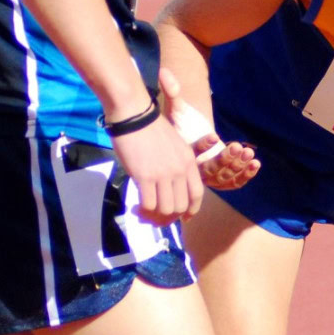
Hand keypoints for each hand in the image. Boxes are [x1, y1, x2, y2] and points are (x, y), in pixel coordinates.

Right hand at [110, 97, 203, 224]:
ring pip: (166, 209)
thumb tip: (169, 189)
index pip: (197, 194)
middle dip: (169, 216)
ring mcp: (163, 174)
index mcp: (189, 162)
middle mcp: (180, 170)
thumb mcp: (175, 146)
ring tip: (144, 212)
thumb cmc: (152, 128)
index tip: (184, 218)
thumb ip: (176, 167)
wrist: (135, 116)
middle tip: (156, 215)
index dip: (192, 210)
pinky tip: (136, 206)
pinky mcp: (145, 177)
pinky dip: (142, 210)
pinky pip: (148, 204)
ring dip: (154, 215)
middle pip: (181, 206)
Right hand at [158, 68, 261, 190]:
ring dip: (237, 166)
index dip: (203, 145)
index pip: (192, 152)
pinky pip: (233, 182)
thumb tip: (164, 71)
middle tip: (236, 147)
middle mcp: (194, 169)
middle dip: (225, 159)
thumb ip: (173, 92)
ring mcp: (209, 177)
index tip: (214, 136)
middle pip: (209, 169)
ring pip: (223, 177)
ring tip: (248, 153)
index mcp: (183, 154)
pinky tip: (255, 164)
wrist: (190, 140)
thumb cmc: (183, 125)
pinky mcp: (222, 180)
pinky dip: (245, 175)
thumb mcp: (177, 108)